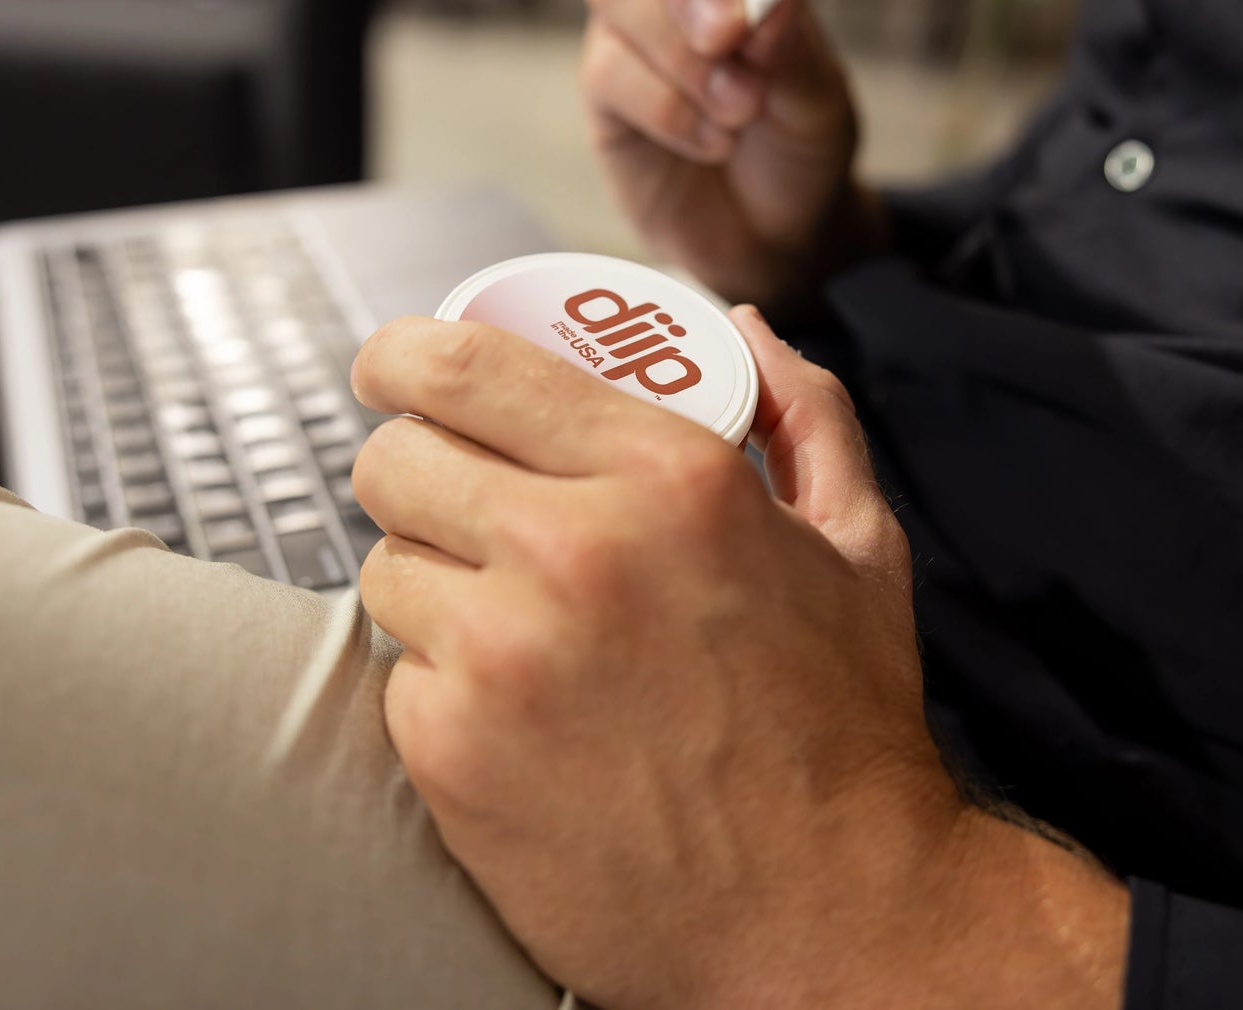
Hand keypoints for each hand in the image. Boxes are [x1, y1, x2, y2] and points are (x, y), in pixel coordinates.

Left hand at [351, 313, 1128, 1008]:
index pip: (466, 365)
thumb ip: (803, 414)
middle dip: (414, 468)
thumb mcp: (859, 545)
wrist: (829, 914)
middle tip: (454, 501)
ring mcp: (501, 657)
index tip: (393, 367)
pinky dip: (439, 686)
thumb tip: (738, 328)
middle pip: (396, 457)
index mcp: (668, 477)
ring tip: (507, 623)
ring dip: (428, 580)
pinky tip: (516, 715)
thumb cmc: (842, 730)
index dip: (404, 355)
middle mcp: (573, 551)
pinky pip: (396, 676)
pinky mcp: (453, 754)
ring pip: (384, 567)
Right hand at [581, 0, 885, 313]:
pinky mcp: (605, 90)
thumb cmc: (800, 148)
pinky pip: (611, 70)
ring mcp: (634, 28)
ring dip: (680, 51)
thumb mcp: (819, 100)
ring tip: (741, 110)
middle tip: (727, 33)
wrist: (775, 234)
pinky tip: (714, 142)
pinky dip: (669, 108)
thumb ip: (792, 46)